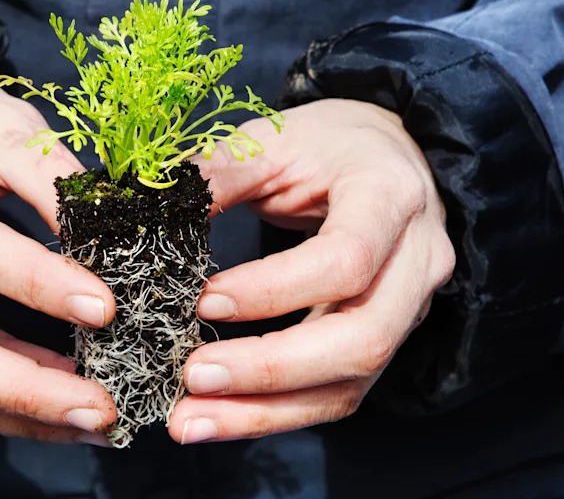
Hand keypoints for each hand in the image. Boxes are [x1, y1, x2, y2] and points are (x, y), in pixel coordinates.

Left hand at [169, 99, 454, 443]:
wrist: (387, 159)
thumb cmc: (329, 146)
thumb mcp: (275, 141)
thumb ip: (220, 174)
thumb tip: (147, 213)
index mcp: (391, 197)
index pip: (345, 259)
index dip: (273, 289)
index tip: (203, 298)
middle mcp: (417, 261)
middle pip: (361, 338)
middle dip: (270, 369)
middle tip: (191, 377)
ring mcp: (409, 309)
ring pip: (350, 382)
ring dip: (266, 412)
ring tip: (189, 421)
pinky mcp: (385, 340)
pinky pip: (337, 393)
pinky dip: (275, 413)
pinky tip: (220, 417)